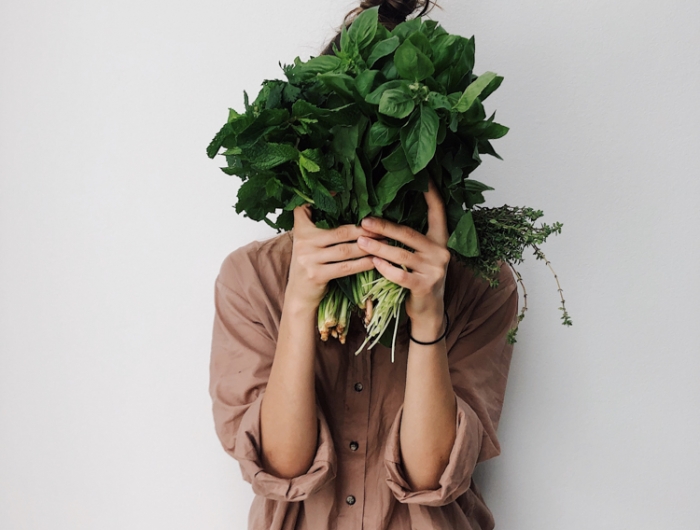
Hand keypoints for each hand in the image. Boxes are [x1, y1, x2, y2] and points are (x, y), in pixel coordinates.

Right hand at [286, 204, 377, 308]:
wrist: (299, 295)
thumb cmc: (309, 264)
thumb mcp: (307, 242)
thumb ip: (317, 225)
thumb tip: (341, 204)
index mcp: (301, 230)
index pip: (308, 209)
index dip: (326, 199)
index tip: (342, 190)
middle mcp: (303, 242)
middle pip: (340, 232)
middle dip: (364, 230)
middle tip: (382, 227)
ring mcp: (309, 259)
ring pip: (345, 250)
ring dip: (367, 246)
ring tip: (384, 243)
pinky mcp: (317, 275)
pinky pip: (346, 267)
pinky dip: (362, 264)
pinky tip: (375, 261)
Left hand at [357, 179, 449, 326]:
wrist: (429, 312)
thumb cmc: (419, 278)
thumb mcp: (421, 256)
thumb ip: (410, 239)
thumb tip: (382, 219)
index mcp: (440, 240)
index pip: (438, 211)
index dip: (431, 193)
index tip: (423, 176)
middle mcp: (441, 252)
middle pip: (409, 234)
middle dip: (384, 227)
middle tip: (363, 221)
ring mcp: (435, 270)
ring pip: (401, 255)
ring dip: (378, 248)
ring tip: (359, 242)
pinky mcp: (425, 286)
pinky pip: (400, 275)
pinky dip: (384, 269)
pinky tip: (372, 263)